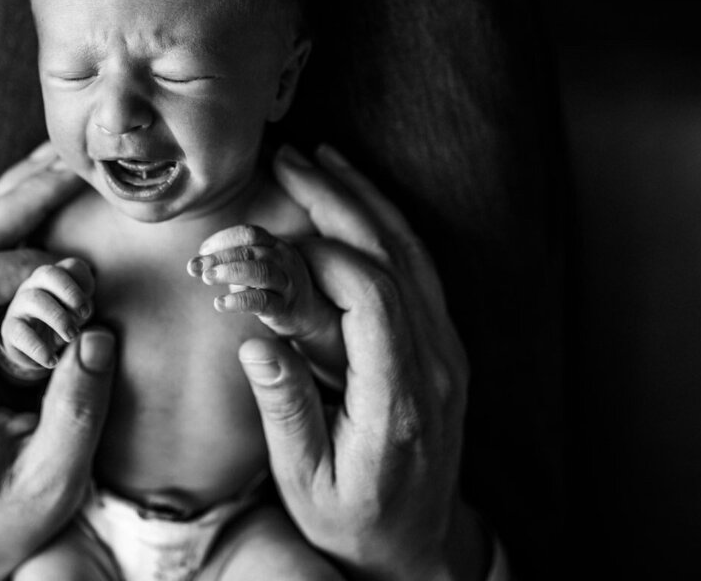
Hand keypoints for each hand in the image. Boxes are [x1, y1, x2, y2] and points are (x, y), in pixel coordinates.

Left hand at [0, 143, 114, 580]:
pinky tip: (43, 192)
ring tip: (61, 159)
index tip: (77, 289)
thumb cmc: (8, 514)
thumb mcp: (54, 481)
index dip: (24, 269)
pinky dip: (11, 219)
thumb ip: (77, 410)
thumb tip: (97, 334)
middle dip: (19, 201)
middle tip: (75, 168)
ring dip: (14, 197)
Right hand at [0, 257, 94, 379]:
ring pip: (35, 299)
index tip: (88, 308)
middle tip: (85, 314)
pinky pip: (20, 332)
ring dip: (58, 317)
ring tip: (72, 335)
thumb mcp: (78, 317)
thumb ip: (88, 320)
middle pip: (49, 273)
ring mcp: (21, 305)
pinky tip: (53, 360)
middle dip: (70, 292)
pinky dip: (39, 348)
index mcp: (58, 279)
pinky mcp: (11, 328)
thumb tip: (100, 338)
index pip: (72, 267)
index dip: (84, 282)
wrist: (32, 346)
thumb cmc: (61, 323)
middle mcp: (37, 286)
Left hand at [188, 224, 344, 386]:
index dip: (224, 239)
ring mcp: (286, 284)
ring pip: (260, 271)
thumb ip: (230, 263)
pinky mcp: (284, 308)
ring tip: (206, 278)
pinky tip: (219, 303)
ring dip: (229, 272)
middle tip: (195, 266)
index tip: (202, 250)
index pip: (250, 233)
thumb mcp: (254, 269)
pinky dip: (238, 301)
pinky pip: (261, 301)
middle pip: (251, 250)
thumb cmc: (271, 286)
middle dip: (220, 256)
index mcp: (275, 245)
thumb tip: (195, 264)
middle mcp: (283, 260)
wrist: (308, 314)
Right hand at [236, 144, 485, 580]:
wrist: (418, 545)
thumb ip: (286, 410)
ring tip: (321, 159)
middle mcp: (434, 365)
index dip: (321, 255)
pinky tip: (358, 201)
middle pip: (393, 258)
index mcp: (398, 400)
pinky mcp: (442, 346)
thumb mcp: (308, 483)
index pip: (371, 299)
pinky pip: (419, 269)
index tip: (270, 237)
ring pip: (412, 253)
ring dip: (364, 200)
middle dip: (339, 200)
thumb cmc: (354, 520)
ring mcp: (446, 351)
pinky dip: (386, 225)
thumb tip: (254, 341)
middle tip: (290, 159)